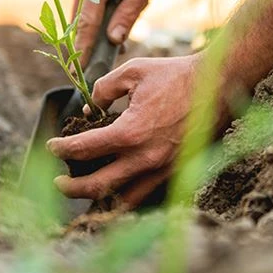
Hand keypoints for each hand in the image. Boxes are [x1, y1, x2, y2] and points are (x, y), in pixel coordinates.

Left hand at [47, 55, 198, 208]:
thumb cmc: (177, 75)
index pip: (83, 149)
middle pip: (97, 187)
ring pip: (123, 201)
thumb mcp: (134, 71)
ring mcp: (163, 170)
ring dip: (99, 200)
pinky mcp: (177, 173)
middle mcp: (145, 159)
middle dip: (71, 187)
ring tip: (86, 193)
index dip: (61, 148)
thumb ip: (104, 89)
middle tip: (58, 181)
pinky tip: (118, 191)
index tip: (52, 145)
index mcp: (130, 133)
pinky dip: (127, 198)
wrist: (219, 84)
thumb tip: (90, 108)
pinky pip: (147, 196)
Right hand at [73, 0, 175, 64]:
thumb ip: (128, 14)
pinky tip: (114, 34)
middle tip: (89, 71)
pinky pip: (91, 3)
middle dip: (86, 45)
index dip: (82, 49)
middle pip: (81, 19)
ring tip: (108, 54)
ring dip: (95, 32)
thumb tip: (113, 41)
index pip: (86, 22)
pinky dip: (99, 19)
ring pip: (85, 13)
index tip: (76, 71)